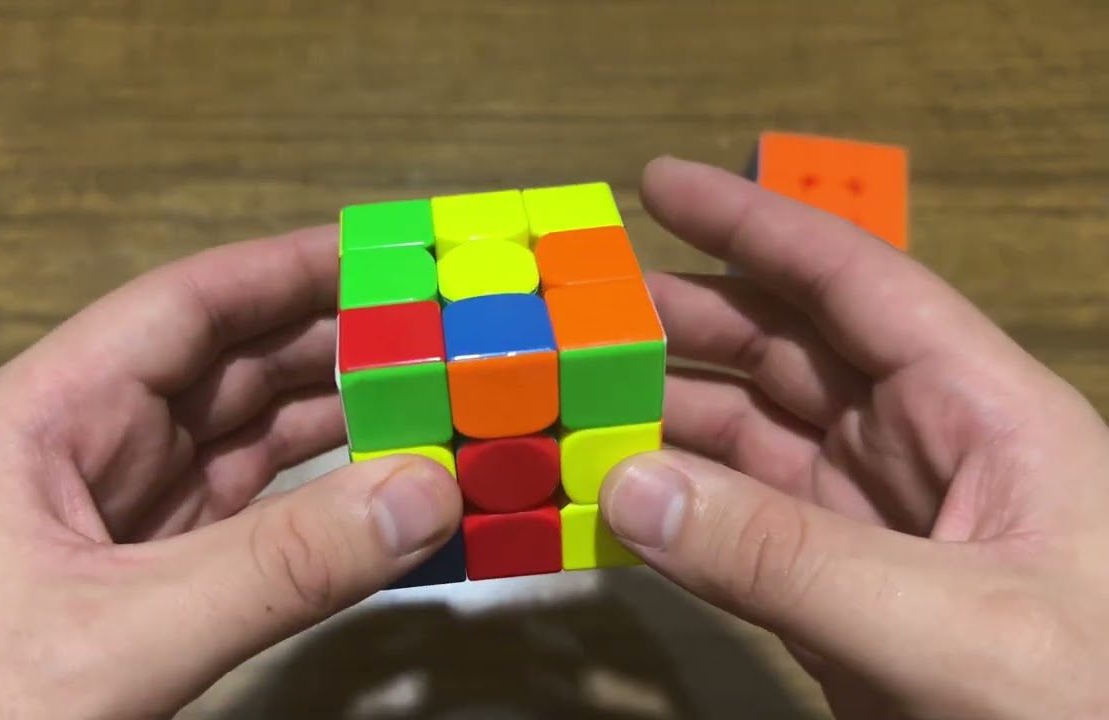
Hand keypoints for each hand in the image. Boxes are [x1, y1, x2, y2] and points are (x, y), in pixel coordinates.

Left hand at [0, 227, 461, 717]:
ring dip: (332, 425)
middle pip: (224, 371)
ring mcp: (116, 522)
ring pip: (242, 444)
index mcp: (45, 420)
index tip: (375, 251)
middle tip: (430, 331)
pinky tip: (375, 492)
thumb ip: (280, 567)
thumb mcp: (125, 635)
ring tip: (425, 402)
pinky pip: (248, 519)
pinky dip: (316, 503)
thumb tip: (422, 494)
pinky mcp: (143, 583)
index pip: (180, 310)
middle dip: (327, 347)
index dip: (281, 272)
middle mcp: (83, 455)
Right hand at [601, 157, 1108, 717]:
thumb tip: (627, 482)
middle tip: (583, 308)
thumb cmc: (1096, 704)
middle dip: (686, 319)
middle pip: (788, 353)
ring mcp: (878, 530)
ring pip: (753, 444)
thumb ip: (788, 557)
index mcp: (979, 412)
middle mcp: (922, 452)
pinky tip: (614, 499)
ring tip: (576, 398)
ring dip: (666, 417)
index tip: (657, 185)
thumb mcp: (958, 626)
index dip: (755, 226)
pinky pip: (741, 533)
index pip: (854, 283)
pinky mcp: (843, 602)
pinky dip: (675, 513)